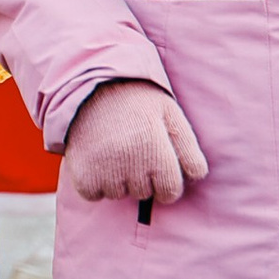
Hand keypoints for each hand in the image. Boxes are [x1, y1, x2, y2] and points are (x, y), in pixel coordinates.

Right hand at [62, 80, 206, 207]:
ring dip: (117, 181)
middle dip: (142, 178)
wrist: (91, 84)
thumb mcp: (170, 114)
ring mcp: (103, 169)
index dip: (166, 182)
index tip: (158, 166)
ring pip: (118, 194)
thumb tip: (197, 177)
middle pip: (143, 194)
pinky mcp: (81, 174)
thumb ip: (188, 147)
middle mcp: (129, 161)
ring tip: (113, 151)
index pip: (170, 192)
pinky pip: (93, 194)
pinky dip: (94, 183)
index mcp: (154, 148)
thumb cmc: (137, 100)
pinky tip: (96, 160)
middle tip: (132, 150)